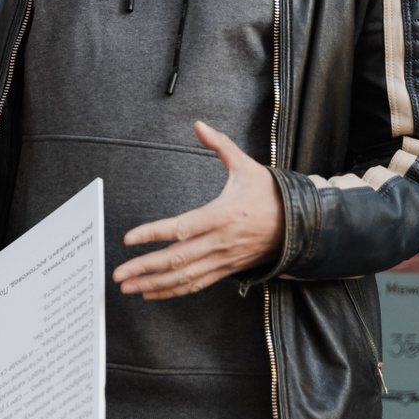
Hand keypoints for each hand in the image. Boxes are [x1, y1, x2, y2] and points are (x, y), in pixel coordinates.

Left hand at [111, 121, 282, 298]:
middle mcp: (220, 241)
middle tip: (119, 273)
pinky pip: (196, 285)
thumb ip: (220, 145)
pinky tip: (153, 293)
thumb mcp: (246, 165)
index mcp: (222, 215)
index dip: (154, 233)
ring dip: (154, 284)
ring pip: (184, 277)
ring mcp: (223, 259)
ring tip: (128, 287)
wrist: (299, 225)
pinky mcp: (226, 270)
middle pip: (177, 259)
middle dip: (145, 267)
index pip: (182, 227)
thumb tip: (199, 125)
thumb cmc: (269, 195)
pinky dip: (172, 292)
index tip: (130, 238)